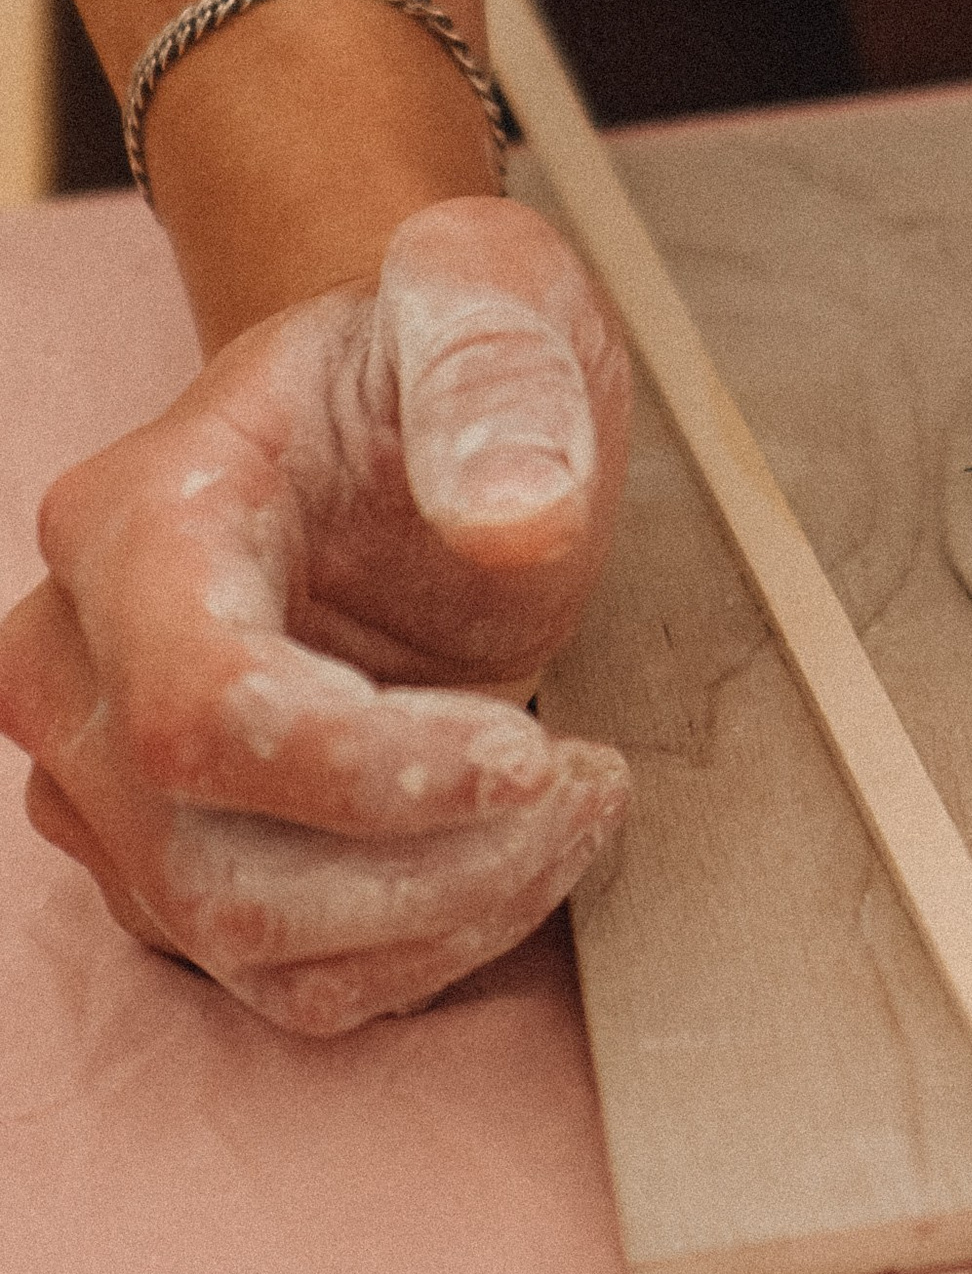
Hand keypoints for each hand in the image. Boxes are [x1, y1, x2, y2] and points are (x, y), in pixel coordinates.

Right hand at [0, 198, 631, 1030]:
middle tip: (589, 782)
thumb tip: (511, 517)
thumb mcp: (494, 298)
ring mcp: (109, 775)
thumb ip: (496, 375)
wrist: (401, 406)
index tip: (529, 753)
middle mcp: (79, 660)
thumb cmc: (433, 351)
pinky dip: (422, 948)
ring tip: (577, 805)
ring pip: (245, 941)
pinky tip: (516, 854)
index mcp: (137, 515)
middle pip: (211, 858)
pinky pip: (285, 975)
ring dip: (443, 913)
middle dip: (430, 860)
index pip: (199, 706)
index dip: (366, 769)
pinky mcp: (173, 857)